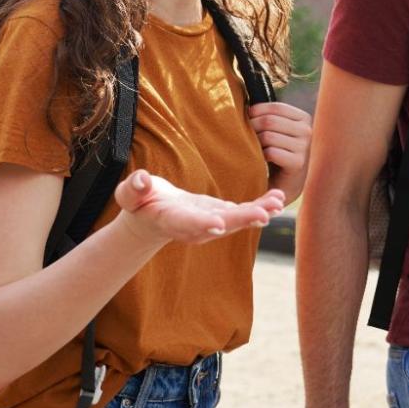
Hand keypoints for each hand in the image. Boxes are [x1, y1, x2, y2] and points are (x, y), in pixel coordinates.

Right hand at [113, 169, 285, 244]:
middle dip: (242, 219)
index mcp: (172, 220)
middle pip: (221, 224)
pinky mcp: (222, 216)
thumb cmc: (138, 202)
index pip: (188, 223)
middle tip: (262, 214)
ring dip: (258, 213)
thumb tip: (141, 180)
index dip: (202, 223)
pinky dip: (261, 206)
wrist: (152, 217)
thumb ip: (134, 189)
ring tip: (277, 204)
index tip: (218, 224)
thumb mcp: (130, 195)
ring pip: (237, 220)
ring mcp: (211, 224)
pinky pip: (244, 212)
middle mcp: (196, 227)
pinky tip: (278, 199)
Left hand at [248, 102, 312, 204]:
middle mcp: (307, 130)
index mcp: (303, 118)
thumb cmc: (277, 153)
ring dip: (256, 144)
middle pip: (269, 121)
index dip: (256, 112)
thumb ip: (268, 116)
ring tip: (254, 150)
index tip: (247, 121)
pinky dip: (261, 156)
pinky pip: (271, 152)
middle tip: (245, 138)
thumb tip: (246, 104)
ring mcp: (304, 147)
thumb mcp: (276, 130)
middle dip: (252, 129)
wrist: (285, 184)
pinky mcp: (298, 163)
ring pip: (268, 136)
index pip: (275, 107)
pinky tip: (262, 161)